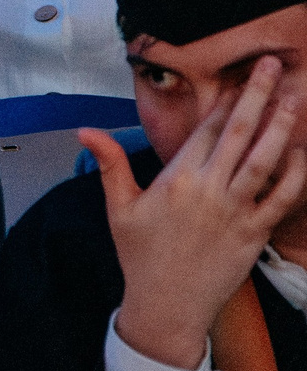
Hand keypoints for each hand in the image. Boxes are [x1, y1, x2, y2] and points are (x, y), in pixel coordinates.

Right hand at [91, 56, 306, 370]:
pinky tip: (300, 153)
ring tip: (294, 98)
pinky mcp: (254, 234)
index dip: (223, 100)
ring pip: (265, 160)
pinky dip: (295, 174)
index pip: (205, 130)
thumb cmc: (140, 255)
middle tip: (270, 66)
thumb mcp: (118, 207)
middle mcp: (209, 190)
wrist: (167, 304)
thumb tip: (84, 130)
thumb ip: (109, 164)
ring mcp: (235, 212)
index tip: (236, 76)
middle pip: (238, 133)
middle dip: (256, 96)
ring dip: (281, 126)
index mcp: (176, 179)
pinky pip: (282, 198)